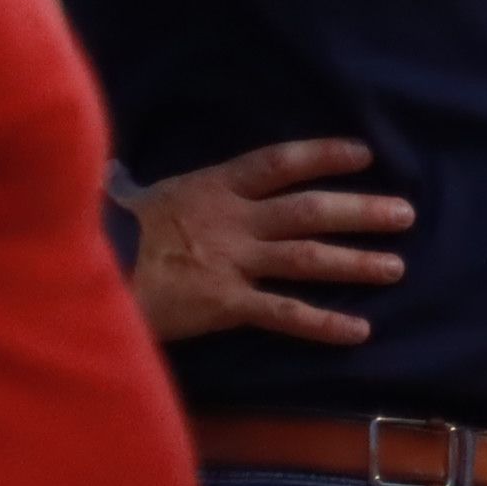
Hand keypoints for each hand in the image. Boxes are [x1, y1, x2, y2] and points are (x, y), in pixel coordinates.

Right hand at [120, 139, 411, 344]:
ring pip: (308, 258)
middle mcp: (234, 220)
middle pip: (311, 210)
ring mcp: (232, 262)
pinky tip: (359, 331)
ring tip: (396, 267)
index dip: (324, 155)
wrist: (81, 272)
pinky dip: (323, 323)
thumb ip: (182, 192)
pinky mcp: (225, 303)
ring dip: (356, 262)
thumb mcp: (148, 198)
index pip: (280, 162)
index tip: (364, 155)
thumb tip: (189, 181)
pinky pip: (283, 313)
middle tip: (405, 214)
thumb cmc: (108, 234)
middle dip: (361, 211)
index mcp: (214, 186)